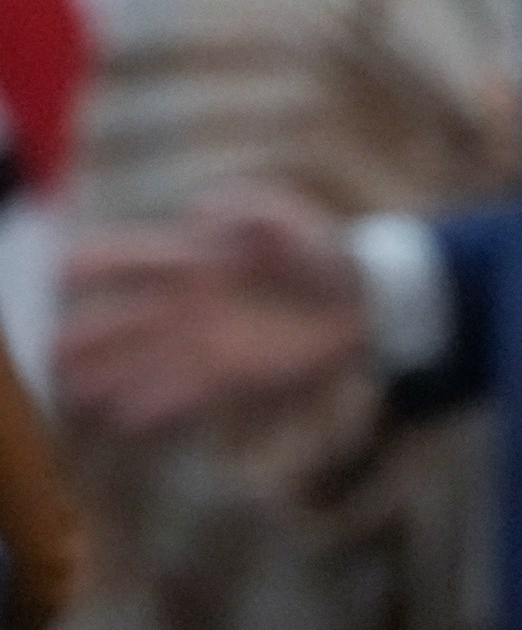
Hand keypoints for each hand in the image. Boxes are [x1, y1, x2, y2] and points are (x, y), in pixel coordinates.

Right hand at [54, 186, 367, 437]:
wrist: (366, 299)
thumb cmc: (323, 250)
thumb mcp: (288, 218)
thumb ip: (246, 209)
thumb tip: (200, 216)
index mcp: (193, 257)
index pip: (132, 258)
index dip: (95, 263)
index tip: (62, 271)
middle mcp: (186, 303)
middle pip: (120, 322)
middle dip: (83, 337)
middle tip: (48, 352)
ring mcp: (203, 342)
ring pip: (139, 364)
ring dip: (105, 380)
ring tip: (70, 396)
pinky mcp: (230, 375)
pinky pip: (181, 395)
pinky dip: (153, 407)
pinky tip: (124, 420)